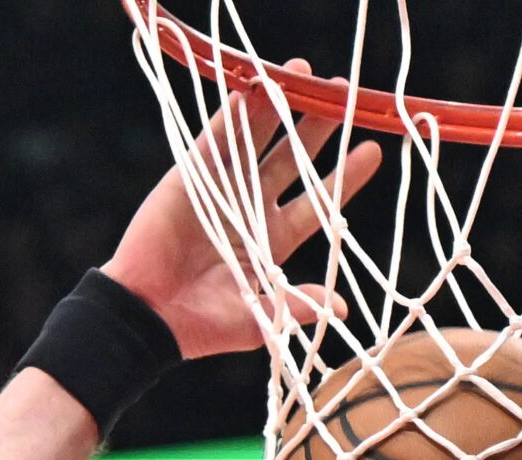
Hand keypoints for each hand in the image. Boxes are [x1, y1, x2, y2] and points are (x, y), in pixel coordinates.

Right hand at [104, 65, 385, 361]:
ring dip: (277, 106)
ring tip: (301, 72)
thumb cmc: (203, 326)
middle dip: (315, 128)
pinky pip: (215, 141)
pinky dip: (232, 117)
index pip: (317, 202)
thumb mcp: (259, 319)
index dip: (345, 177)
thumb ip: (296, 306)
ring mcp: (222, 190)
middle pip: (292, 160)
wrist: (149, 318)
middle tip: (341, 93)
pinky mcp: (190, 178)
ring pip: (257, 140)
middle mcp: (252, 209)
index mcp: (274, 240)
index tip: (372, 150)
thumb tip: (340, 309)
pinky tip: (251, 90)